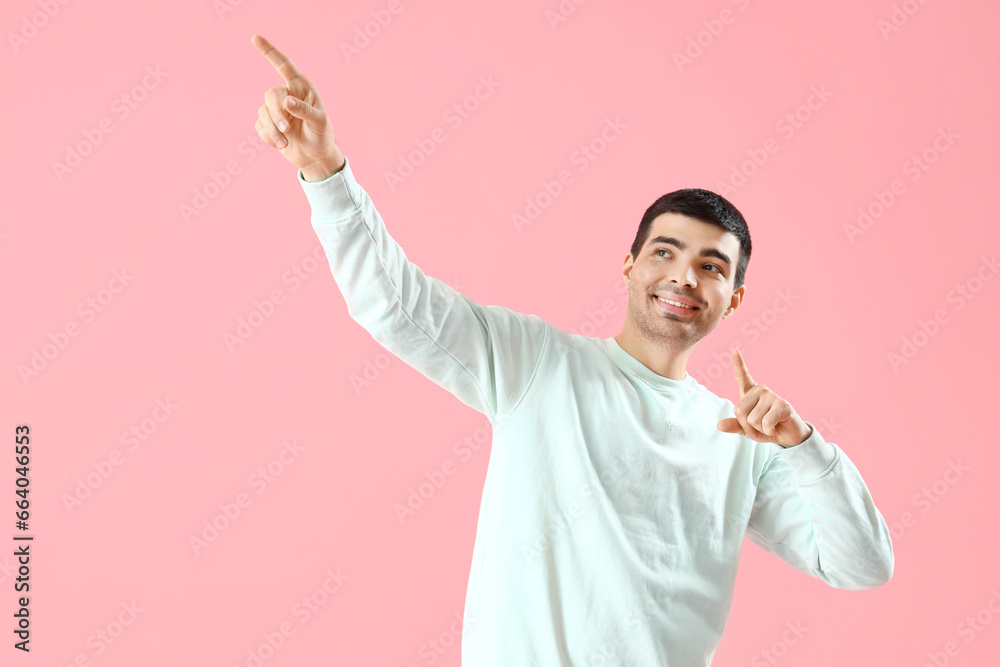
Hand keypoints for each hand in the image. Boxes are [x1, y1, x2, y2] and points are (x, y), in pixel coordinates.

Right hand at [251, 34, 344, 180]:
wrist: (315, 157)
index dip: (269, 51)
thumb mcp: (320, 123)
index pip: (284, 65)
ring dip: (273, 129)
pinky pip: (259, 126)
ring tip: (284, 142)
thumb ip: (306, 110)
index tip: (255, 38)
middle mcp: (287, 94)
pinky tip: (280, 145)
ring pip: (262, 111)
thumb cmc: (322, 136)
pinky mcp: (268, 124)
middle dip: (276, 113)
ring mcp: (276, 110)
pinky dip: (268, 137)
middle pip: (270, 94)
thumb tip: (287, 101)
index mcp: (302, 87)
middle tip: (287, 129)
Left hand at [716, 348, 811, 447]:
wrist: (788, 436)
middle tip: (761, 426)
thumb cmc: (766, 429)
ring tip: (770, 426)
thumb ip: (734, 425)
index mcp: (750, 392)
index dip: (738, 363)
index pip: (742, 376)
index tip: (734, 349)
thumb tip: (719, 425)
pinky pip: (766, 423)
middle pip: (739, 411)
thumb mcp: (747, 429)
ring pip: (752, 419)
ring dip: (759, 430)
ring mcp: (772, 396)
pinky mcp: (783, 405)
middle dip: (748, 426)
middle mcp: (760, 390)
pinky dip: (769, 431)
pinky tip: (776, 426)